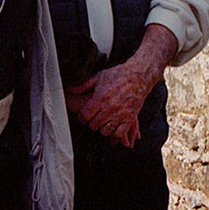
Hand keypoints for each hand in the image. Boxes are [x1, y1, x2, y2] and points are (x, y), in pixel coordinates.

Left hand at [74, 25, 177, 146]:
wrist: (138, 76)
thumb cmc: (118, 75)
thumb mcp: (98, 77)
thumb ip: (83, 85)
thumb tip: (70, 89)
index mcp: (100, 98)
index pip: (85, 116)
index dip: (82, 117)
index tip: (83, 116)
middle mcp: (109, 108)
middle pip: (94, 125)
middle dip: (91, 123)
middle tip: (92, 118)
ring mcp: (120, 114)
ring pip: (105, 131)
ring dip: (102, 129)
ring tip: (102, 123)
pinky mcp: (129, 118)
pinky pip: (119, 133)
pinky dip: (114, 134)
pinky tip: (112, 128)